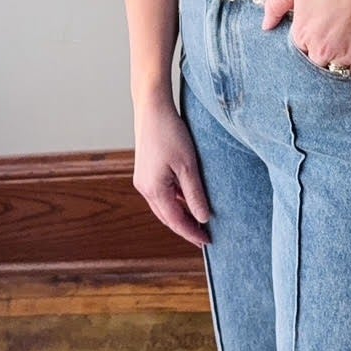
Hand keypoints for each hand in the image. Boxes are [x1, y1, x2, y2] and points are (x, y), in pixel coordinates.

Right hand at [132, 94, 211, 249]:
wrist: (152, 109)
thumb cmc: (171, 133)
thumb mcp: (188, 165)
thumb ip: (195, 194)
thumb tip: (203, 218)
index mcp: (154, 190)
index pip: (176, 221)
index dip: (192, 233)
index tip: (207, 242)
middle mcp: (144, 188)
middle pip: (167, 217)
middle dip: (185, 228)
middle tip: (204, 237)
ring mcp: (142, 180)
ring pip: (163, 206)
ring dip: (179, 215)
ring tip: (198, 222)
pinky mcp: (145, 171)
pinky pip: (161, 194)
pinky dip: (174, 201)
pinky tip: (187, 200)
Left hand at [260, 0, 350, 74]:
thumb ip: (275, 5)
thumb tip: (266, 26)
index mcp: (301, 34)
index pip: (298, 49)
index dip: (308, 38)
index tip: (318, 27)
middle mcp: (319, 49)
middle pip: (315, 61)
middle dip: (321, 51)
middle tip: (333, 33)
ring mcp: (342, 54)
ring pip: (334, 69)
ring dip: (337, 60)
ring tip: (346, 41)